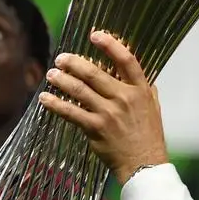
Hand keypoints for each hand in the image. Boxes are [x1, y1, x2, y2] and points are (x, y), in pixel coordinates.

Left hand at [38, 29, 168, 183]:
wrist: (144, 164)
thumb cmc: (149, 136)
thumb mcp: (153, 107)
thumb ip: (145, 89)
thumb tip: (137, 74)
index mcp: (140, 90)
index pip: (126, 60)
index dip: (110, 45)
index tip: (95, 35)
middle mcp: (124, 98)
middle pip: (94, 73)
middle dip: (74, 63)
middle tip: (61, 58)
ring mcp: (108, 113)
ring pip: (79, 90)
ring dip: (62, 80)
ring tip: (51, 74)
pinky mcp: (95, 128)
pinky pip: (70, 112)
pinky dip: (55, 104)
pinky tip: (45, 98)